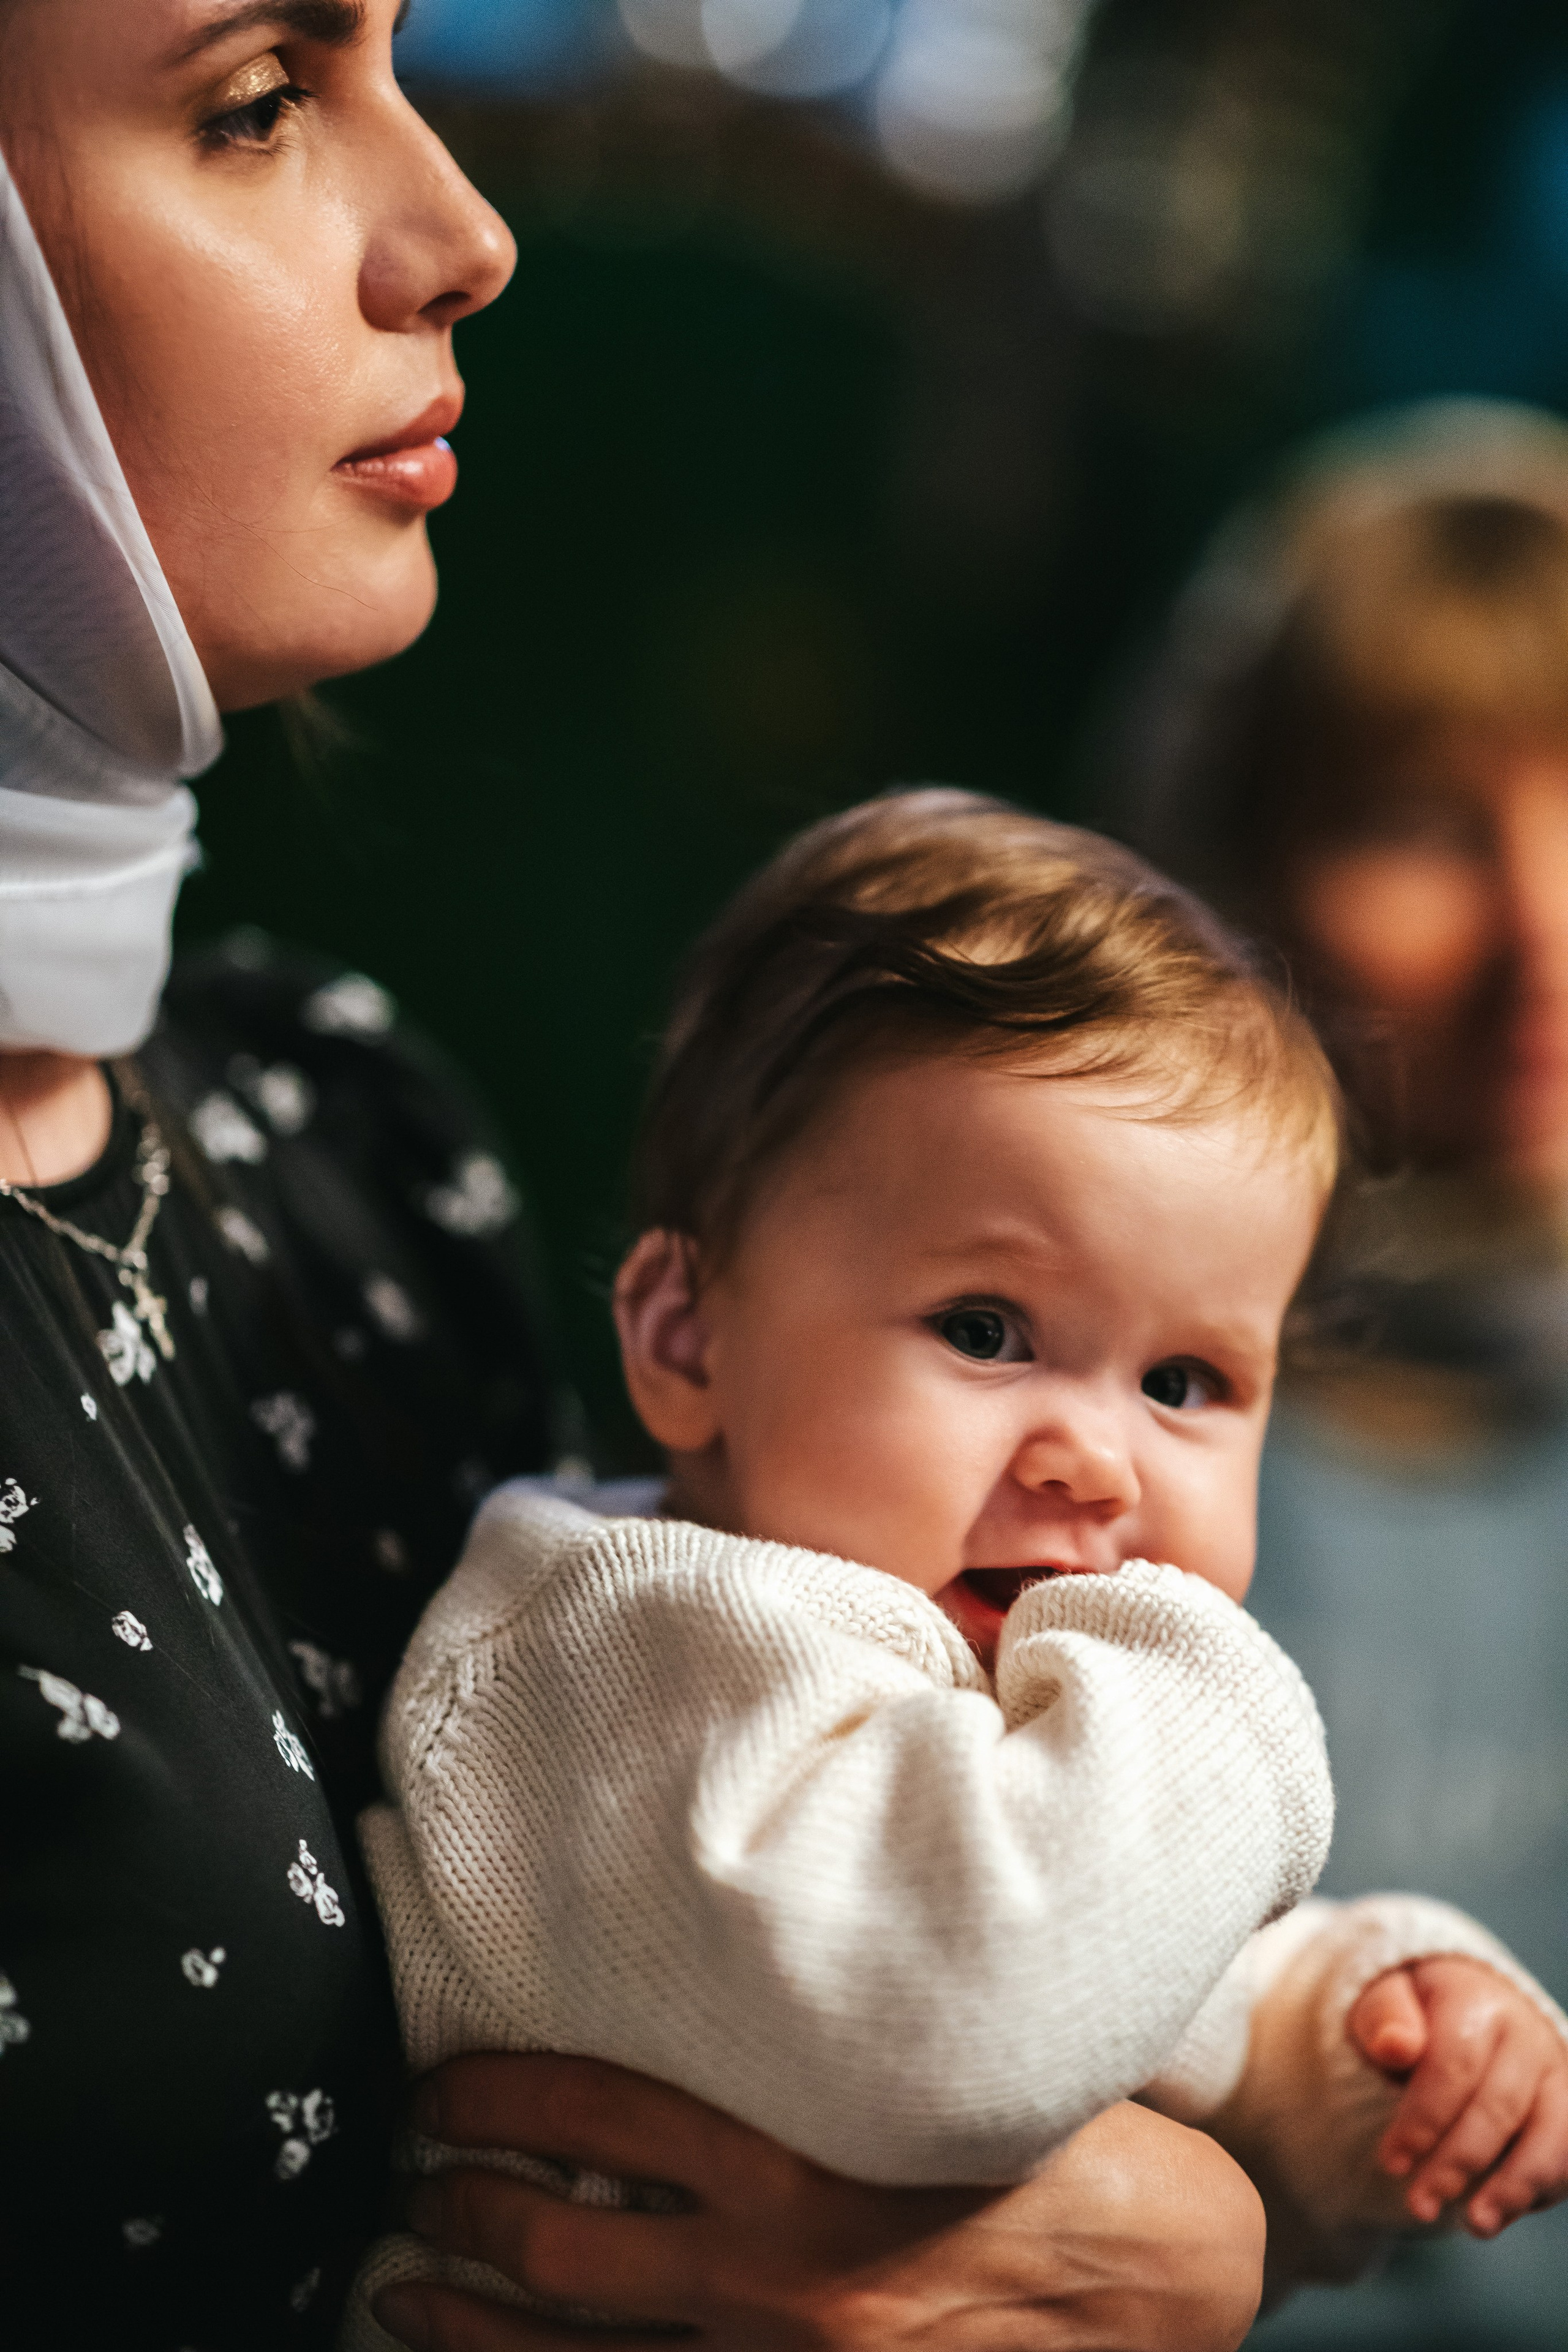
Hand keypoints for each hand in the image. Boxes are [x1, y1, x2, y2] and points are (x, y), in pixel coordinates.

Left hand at [372, 2055, 1264, 2350]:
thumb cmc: (1071, 2161)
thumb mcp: (951, 2067)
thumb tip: (739, 1978)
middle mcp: (769, 2278)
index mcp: (800, 2159)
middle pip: (554, 2240)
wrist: (1176, 2295)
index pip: (595, 2106)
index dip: (494, 2093)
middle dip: (457, 2209)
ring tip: (403, 2292)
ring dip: (467, 2326)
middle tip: (410, 2180)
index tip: (439, 2085)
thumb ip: (841, 2041)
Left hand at [1349, 1957, 1567, 2235]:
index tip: (1391, 2164)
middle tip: (1419, 2205)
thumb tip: (1395, 2045)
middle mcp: (1525, 2033)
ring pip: (1551, 2136)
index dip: (1423, 2120)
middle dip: (1457, 2163)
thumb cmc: (1415, 2015)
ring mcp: (1556, 2071)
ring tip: (1474, 2226)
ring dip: (1512, 2187)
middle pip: (1498, 2107)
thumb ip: (1384, 2021)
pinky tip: (1498, 2214)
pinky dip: (1539, 2191)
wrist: (1465, 2007)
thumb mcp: (1383, 2004)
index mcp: (1474, 1998)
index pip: (1454, 2064)